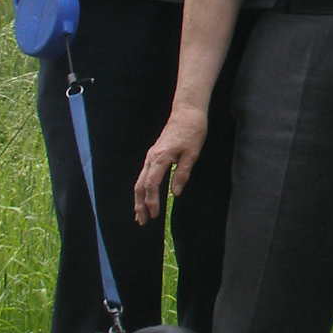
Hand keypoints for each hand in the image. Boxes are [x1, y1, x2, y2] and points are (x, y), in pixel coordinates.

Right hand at [134, 108, 208, 224]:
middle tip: (142, 221)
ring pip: (140, 180)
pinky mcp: (154, 154)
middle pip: (140, 185)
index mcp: (160, 158)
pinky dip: (142, 188)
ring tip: (140, 214)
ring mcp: (151, 155)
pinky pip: (144, 174)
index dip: (152, 201)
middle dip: (140, 204)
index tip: (155, 215)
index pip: (152, 184)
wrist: (187, 111)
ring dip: (139, 198)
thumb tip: (176, 193)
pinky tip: (145, 196)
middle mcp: (152, 157)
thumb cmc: (192, 131)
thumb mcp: (192, 154)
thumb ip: (183, 173)